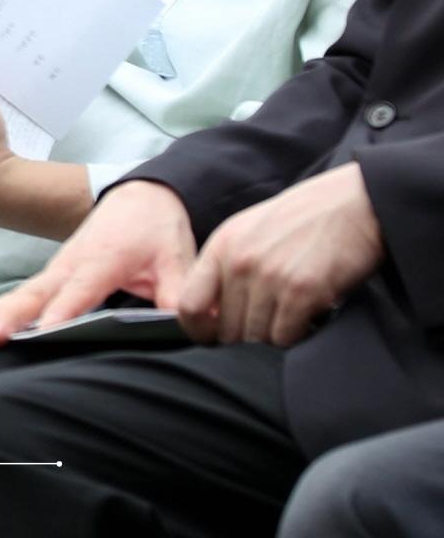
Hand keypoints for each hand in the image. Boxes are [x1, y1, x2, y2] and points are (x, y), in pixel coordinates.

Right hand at [0, 180, 195, 346]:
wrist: (142, 196)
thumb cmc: (158, 230)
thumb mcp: (179, 261)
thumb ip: (180, 297)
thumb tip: (189, 330)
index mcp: (104, 259)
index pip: (80, 290)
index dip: (62, 311)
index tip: (43, 331)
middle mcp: (72, 264)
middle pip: (36, 293)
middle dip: (10, 315)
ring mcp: (58, 269)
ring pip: (23, 294)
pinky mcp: (54, 275)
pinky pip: (24, 294)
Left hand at [178, 163, 381, 346]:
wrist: (354, 205)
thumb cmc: (304, 220)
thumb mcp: (250, 231)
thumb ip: (227, 265)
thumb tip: (212, 311)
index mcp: (222, 246)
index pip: (189, 304)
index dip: (198, 330)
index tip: (213, 337)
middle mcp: (239, 263)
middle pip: (226, 328)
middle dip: (246, 333)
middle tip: (269, 321)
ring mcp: (269, 277)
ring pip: (256, 336)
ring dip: (274, 333)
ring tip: (292, 313)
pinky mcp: (301, 291)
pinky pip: (285, 336)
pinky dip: (296, 334)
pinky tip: (308, 316)